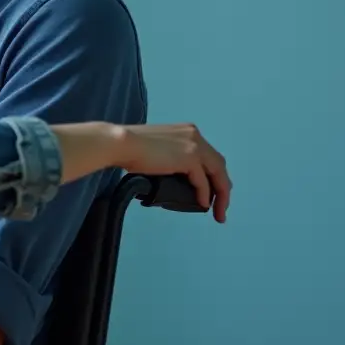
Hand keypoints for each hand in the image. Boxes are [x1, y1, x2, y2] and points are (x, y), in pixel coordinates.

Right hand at [52, 122, 230, 222]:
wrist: (121, 144)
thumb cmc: (130, 148)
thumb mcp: (157, 150)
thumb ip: (170, 159)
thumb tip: (174, 179)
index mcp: (187, 131)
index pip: (208, 155)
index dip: (213, 175)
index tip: (211, 192)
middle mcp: (195, 135)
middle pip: (218, 164)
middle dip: (222, 186)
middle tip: (221, 205)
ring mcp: (194, 146)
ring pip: (218, 173)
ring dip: (221, 195)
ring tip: (218, 212)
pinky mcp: (189, 158)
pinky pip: (203, 181)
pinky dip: (205, 194)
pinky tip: (203, 205)